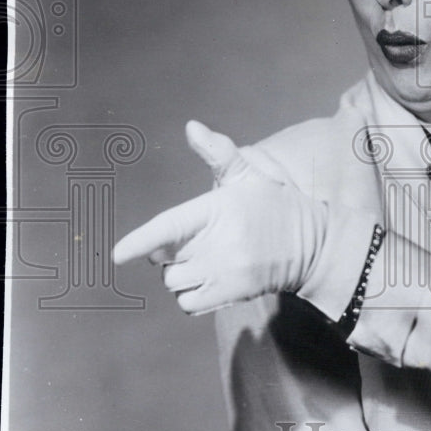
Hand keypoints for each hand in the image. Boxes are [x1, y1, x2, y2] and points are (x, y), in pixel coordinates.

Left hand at [112, 121, 327, 314]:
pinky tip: (205, 280)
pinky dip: (188, 295)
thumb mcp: (251, 174)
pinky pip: (189, 303)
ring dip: (178, 274)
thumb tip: (192, 127)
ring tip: (201, 261)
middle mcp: (220, 244)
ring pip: (174, 282)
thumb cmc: (276, 206)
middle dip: (168, 251)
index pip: (170, 227)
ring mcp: (225, 272)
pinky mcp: (231, 294)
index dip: (141, 241)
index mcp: (218, 210)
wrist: (314, 246)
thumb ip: (218, 153)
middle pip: (165, 258)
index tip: (117, 255)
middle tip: (192, 240)